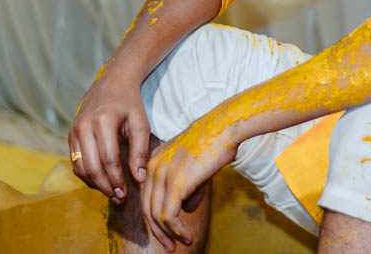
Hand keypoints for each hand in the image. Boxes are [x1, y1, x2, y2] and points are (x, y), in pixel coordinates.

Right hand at [68, 75, 151, 202]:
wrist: (111, 83)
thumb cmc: (129, 104)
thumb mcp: (140, 123)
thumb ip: (140, 151)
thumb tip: (139, 179)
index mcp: (103, 120)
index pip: (108, 159)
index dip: (117, 179)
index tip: (126, 193)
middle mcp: (84, 125)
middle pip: (91, 166)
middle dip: (105, 186)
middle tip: (118, 197)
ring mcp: (74, 130)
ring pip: (80, 167)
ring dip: (95, 184)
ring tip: (111, 191)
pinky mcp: (70, 134)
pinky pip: (75, 162)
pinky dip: (86, 175)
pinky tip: (100, 180)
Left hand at [141, 116, 238, 250]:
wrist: (223, 129)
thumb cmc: (214, 144)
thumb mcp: (196, 168)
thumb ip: (189, 188)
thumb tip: (187, 209)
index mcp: (155, 161)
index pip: (147, 195)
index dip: (154, 216)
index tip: (166, 231)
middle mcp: (153, 167)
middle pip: (146, 207)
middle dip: (157, 230)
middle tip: (169, 246)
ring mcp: (162, 174)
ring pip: (155, 215)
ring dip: (167, 235)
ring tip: (179, 245)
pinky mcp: (175, 183)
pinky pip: (168, 215)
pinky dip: (176, 230)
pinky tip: (186, 236)